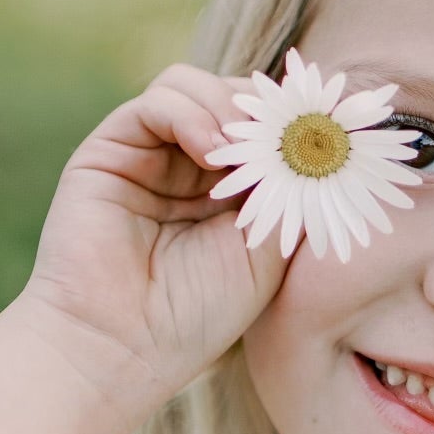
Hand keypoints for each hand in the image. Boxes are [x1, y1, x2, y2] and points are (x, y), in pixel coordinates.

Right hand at [15, 63, 289, 427]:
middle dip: (262, 111)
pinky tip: (211, 150)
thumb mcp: (267, 247)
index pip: (260, 126)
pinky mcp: (109, 150)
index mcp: (224, 189)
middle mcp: (183, 165)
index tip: (324, 126)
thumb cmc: (197, 313)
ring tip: (244, 151)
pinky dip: (192, 112)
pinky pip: (158, 101)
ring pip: (193, 87)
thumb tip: (313, 132)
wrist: (123, 346)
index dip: (290, 118)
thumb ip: (287, 186)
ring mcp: (146, 155)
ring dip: (228, 108)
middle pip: (229, 96)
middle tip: (286, 134)